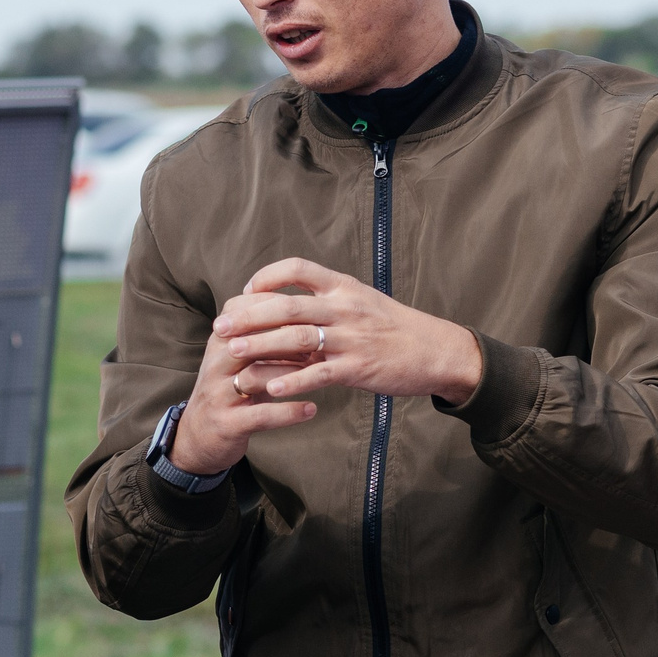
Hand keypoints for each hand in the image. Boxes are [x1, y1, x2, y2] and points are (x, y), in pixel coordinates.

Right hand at [168, 291, 324, 476]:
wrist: (198, 435)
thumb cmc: (229, 389)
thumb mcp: (240, 359)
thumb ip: (264, 337)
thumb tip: (305, 314)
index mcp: (220, 343)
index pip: (242, 311)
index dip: (276, 306)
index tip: (308, 308)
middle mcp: (216, 364)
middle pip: (250, 340)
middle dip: (287, 337)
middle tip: (320, 340)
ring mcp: (219, 395)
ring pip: (256, 375)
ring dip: (291, 373)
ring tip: (318, 372)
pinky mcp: (228, 424)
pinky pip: (262, 415)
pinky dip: (289, 412)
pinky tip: (311, 409)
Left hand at [213, 258, 482, 406]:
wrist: (437, 351)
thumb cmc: (396, 328)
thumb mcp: (364, 300)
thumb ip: (329, 299)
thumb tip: (292, 301)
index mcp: (344, 286)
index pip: (297, 268)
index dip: (266, 277)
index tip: (245, 292)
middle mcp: (345, 307)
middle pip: (286, 305)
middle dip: (248, 316)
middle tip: (221, 326)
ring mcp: (351, 338)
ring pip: (296, 339)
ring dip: (260, 346)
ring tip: (232, 354)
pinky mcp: (358, 368)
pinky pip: (318, 373)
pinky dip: (292, 380)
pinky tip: (270, 388)